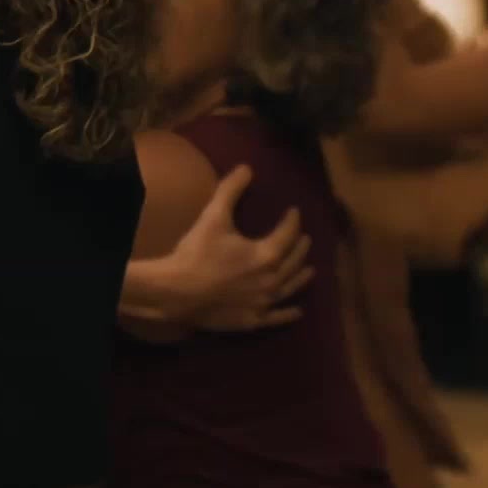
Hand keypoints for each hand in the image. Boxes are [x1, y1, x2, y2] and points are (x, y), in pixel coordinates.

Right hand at [131, 166, 314, 331]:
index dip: (292, 220)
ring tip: (310, 269)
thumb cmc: (196, 254)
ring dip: (301, 277)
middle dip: (300, 247)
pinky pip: (278, 316)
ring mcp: (265, 302)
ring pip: (291, 287)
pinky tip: (297, 310)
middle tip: (304, 237)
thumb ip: (231, 191)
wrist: (177, 292)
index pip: (287, 234)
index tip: (293, 211)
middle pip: (294, 261)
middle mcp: (273, 279)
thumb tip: (247, 168)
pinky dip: (289, 313)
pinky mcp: (254, 319)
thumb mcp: (213, 218)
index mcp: (267, 254)